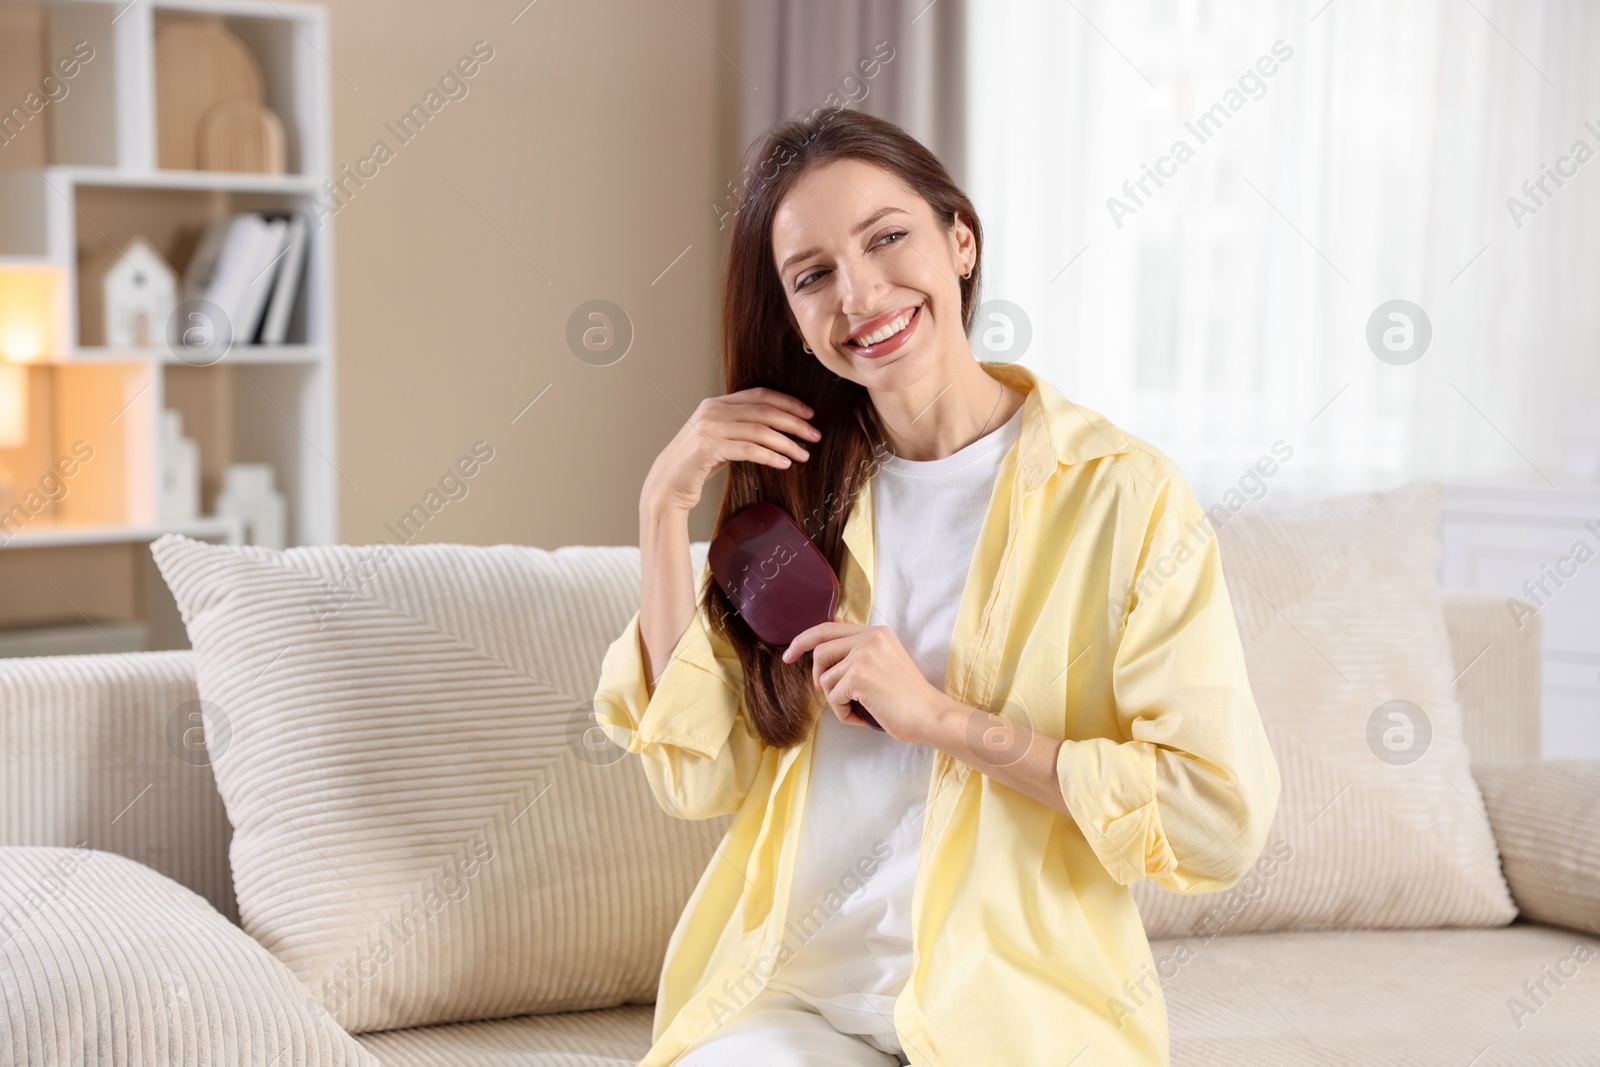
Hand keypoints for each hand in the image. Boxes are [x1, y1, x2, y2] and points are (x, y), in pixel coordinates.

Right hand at [641, 387, 820, 514]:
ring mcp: (709, 428)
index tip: (810, 414)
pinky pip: (749, 450)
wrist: (666, 484)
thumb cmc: (696, 465)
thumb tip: (778, 427)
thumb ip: (740, 427)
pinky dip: (771, 456)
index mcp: (717, 403)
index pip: (760, 395)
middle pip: (764, 411)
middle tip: (815, 435)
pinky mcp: (708, 448)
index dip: (788, 402)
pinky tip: (785, 464)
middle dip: (794, 422)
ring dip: (787, 443)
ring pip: (760, 431)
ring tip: (804, 454)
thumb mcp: (720, 438)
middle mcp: (712, 410)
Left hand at [781, 620, 944, 742]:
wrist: (929, 715)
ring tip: (856, 708)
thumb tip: (833, 624)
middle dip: (815, 675)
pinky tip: (862, 716)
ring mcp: (864, 655)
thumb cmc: (907, 697)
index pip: (828, 628)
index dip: (803, 640)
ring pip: (824, 677)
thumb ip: (859, 647)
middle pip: (819, 649)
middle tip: (822, 693)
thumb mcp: (884, 662)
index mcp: (876, 632)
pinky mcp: (859, 675)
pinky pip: (832, 696)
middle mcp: (869, 638)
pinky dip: (843, 713)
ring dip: (835, 700)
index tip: (789, 654)